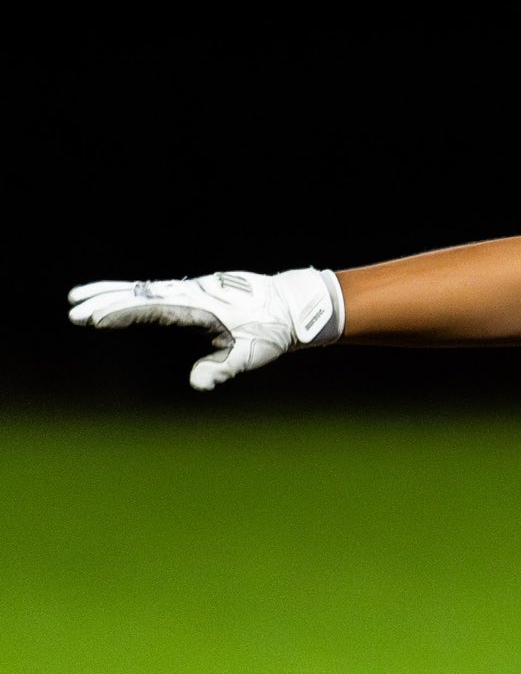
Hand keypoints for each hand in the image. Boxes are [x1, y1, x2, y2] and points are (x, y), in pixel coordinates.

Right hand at [68, 268, 344, 390]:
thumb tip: (198, 385)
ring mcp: (193, 288)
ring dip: (113, 292)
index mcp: (200, 308)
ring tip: (80, 295)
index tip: (94, 317)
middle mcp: (192, 293)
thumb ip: (222, 369)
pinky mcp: (197, 290)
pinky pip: (157, 288)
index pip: (152, 309)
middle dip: (106, 302)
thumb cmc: (271, 331)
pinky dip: (133, 291)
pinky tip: (120, 294)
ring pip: (145, 288)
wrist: (292, 305)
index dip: (121, 313)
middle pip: (140, 295)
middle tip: (73, 308)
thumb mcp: (250, 354)